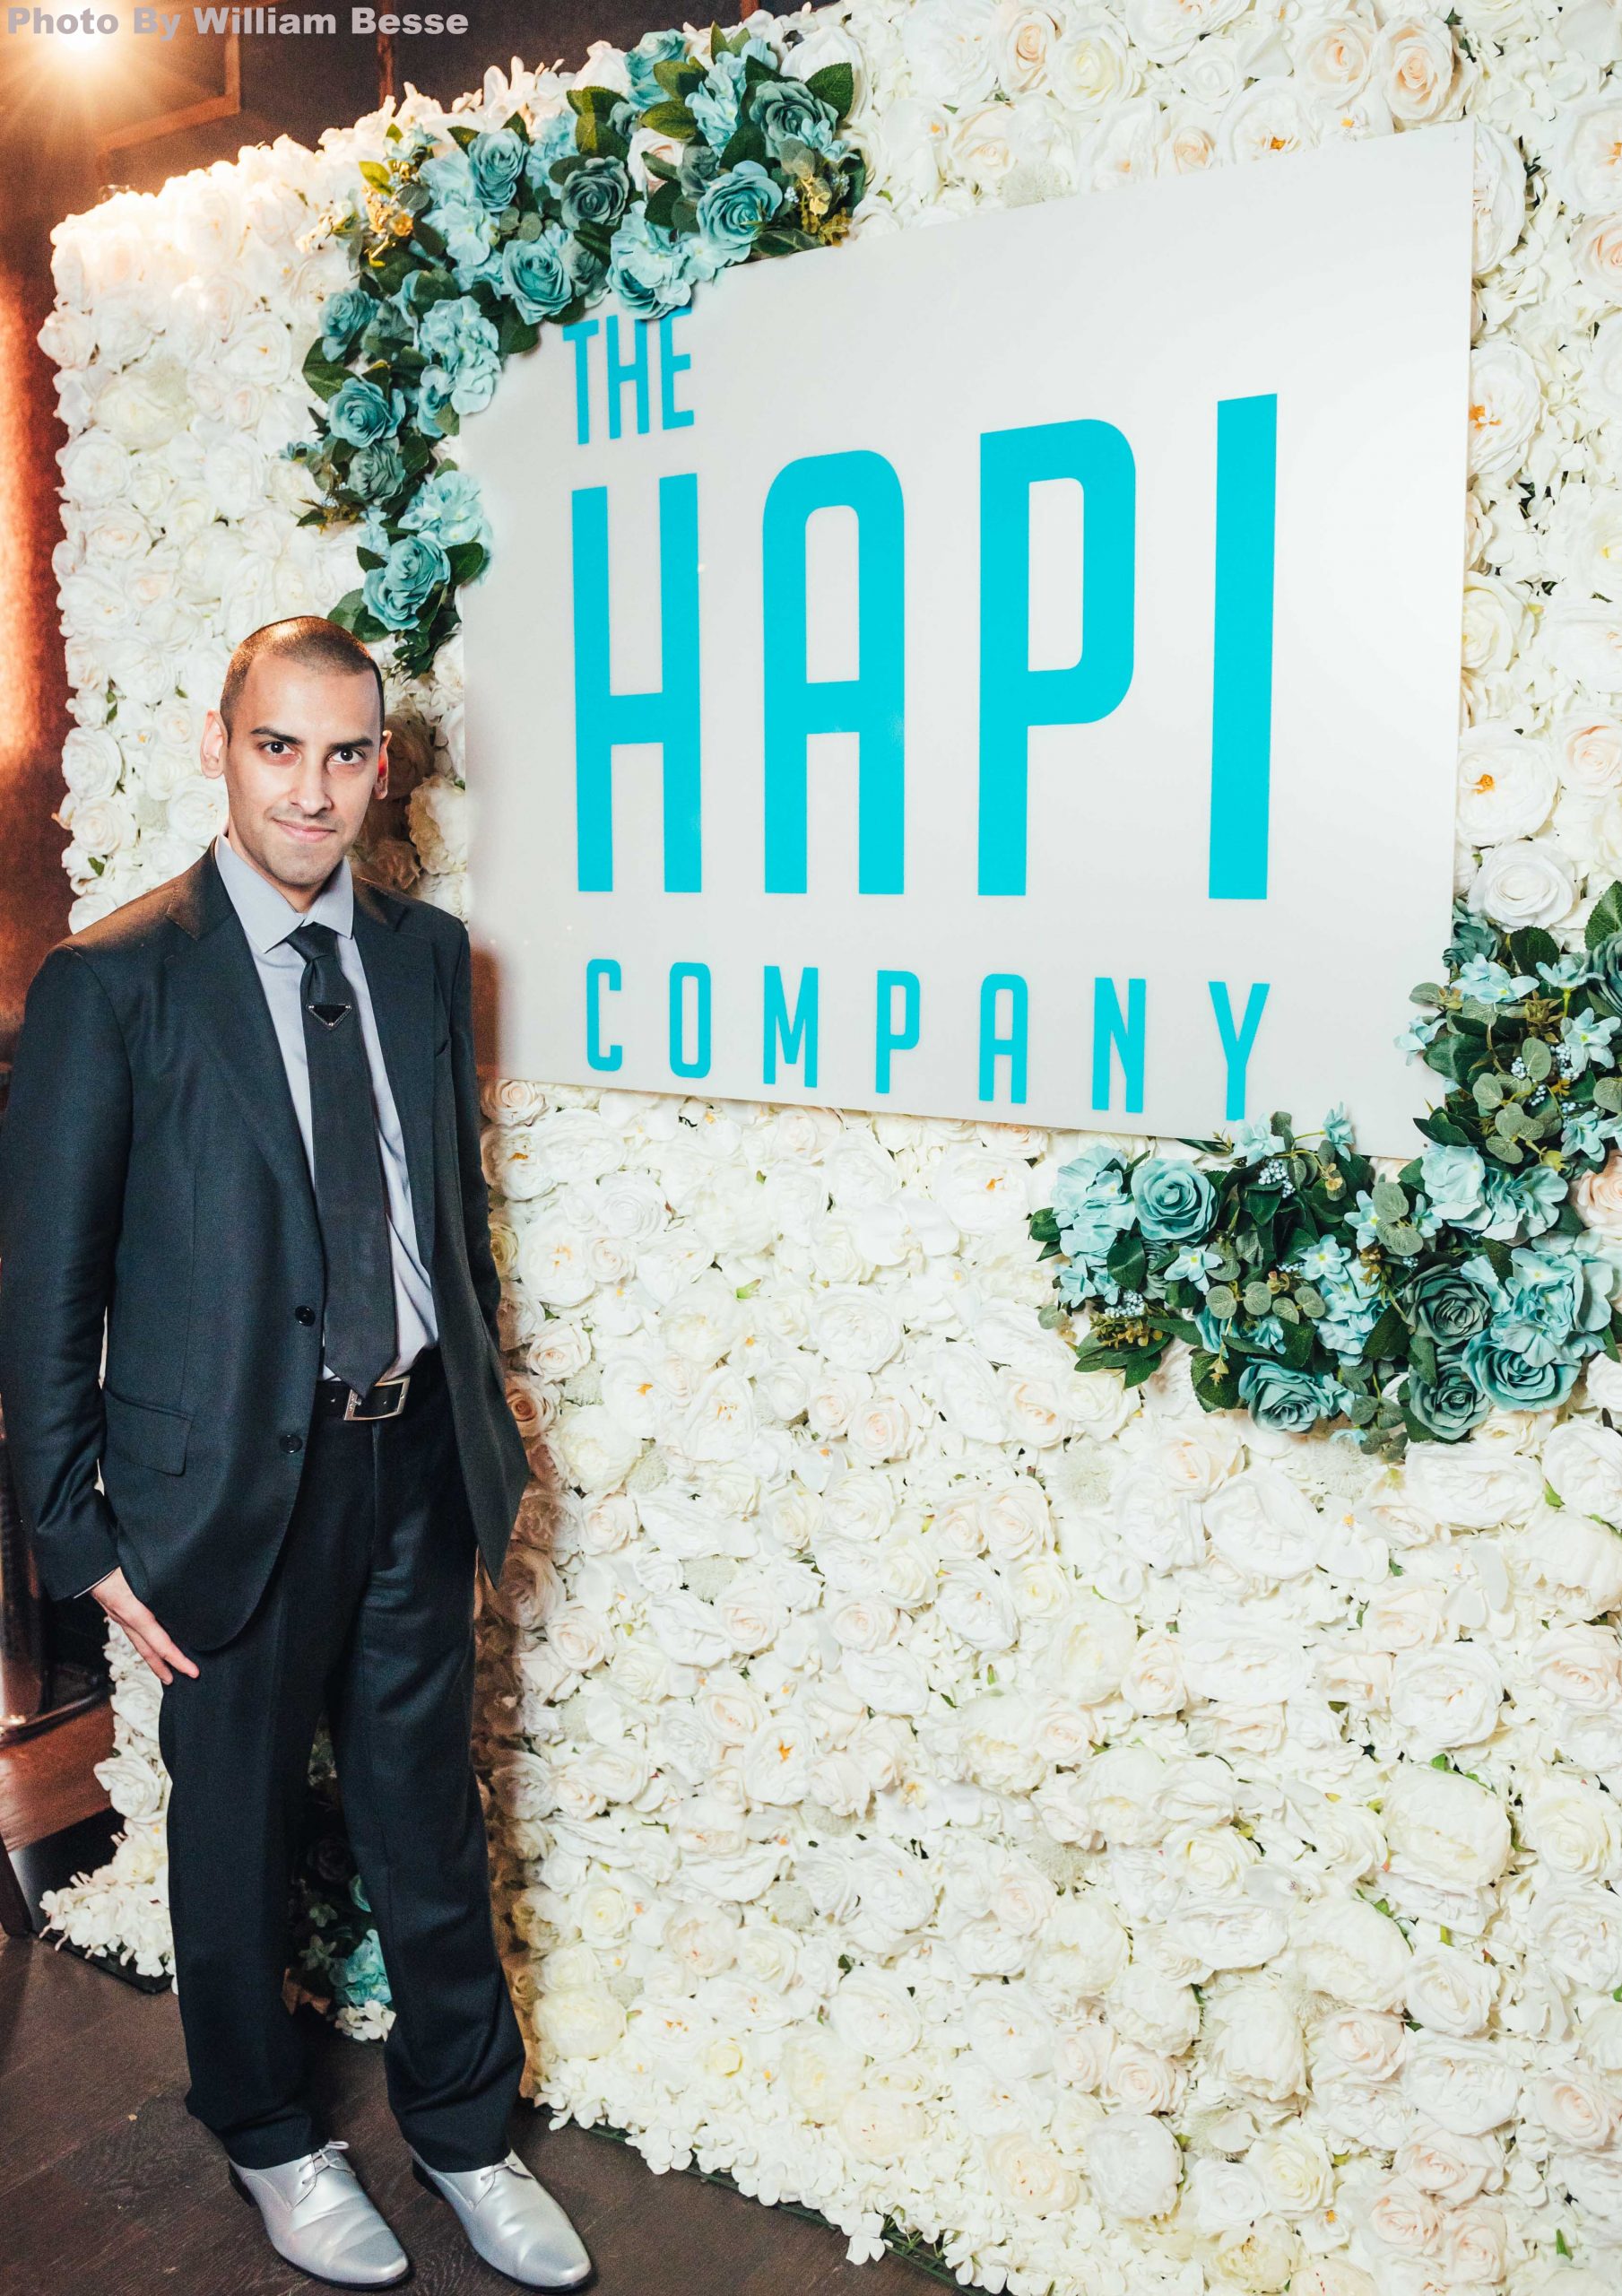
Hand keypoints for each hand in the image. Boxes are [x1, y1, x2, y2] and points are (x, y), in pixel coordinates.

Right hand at [90, 1568, 199, 1684]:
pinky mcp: (117, 1613)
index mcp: (136, 1614)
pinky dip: (144, 1643)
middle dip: (163, 1669)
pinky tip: (150, 1641)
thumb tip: (185, 1592)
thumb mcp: (144, 1576)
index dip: (178, 1660)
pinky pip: (133, 1634)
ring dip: (152, 1659)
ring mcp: (120, 1619)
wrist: (90, 1566)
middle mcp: (127, 1621)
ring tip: (163, 1668)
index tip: (192, 1671)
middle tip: (175, 1680)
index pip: (161, 1645)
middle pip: (148, 1652)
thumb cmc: (116, 1566)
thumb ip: (164, 1586)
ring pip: (139, 1645)